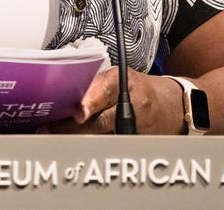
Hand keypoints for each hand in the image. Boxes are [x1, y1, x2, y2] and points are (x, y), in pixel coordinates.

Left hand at [44, 66, 183, 134]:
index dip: (92, 101)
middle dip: (71, 126)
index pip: (105, 90)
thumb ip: (96, 86)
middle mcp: (131, 102)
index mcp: (122, 80)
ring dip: (78, 138)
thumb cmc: (141, 89)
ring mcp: (136, 125)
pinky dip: (95, 145)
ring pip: (102, 136)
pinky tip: (79, 145)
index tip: (80, 112)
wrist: (174, 105)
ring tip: (55, 137)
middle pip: (99, 120)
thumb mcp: (121, 78)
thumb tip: (63, 95)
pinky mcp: (138, 141)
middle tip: (49, 129)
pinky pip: (112, 145)